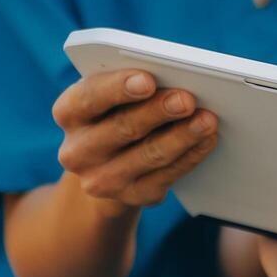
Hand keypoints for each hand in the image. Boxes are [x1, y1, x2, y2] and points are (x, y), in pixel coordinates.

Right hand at [51, 69, 217, 212]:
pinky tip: (207, 139)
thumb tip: (175, 79)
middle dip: (159, 111)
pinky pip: (167, 176)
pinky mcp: (132, 196)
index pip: (89, 97)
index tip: (147, 80)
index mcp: (68, 113)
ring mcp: (102, 179)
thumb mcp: (112, 96)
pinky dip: (191, 155)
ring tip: (208, 119)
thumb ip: (131, 84)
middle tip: (188, 99)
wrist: (107, 166)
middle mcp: (77, 150)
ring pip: (150, 155)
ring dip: (183, 136)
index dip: (118, 88)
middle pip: (123, 128)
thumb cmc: (116, 114)